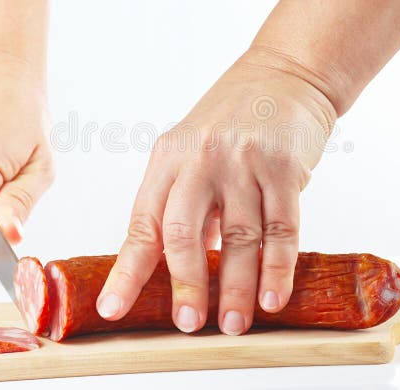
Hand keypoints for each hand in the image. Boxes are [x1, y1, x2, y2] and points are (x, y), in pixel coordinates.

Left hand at [96, 47, 336, 334]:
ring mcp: (243, 162)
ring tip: (233, 324)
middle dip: (186, 284)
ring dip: (235, 288)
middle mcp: (200, 159)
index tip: (112, 309)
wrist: (286, 74)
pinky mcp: (284, 167)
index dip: (127, 272)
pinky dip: (276, 269)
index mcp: (169, 158)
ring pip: (237, 238)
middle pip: (183, 233)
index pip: (143, 224)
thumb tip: (190, 264)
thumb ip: (189, 203)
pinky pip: (280, 229)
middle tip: (187, 323)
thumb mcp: (195, 150)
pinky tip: (271, 298)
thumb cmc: (235, 118)